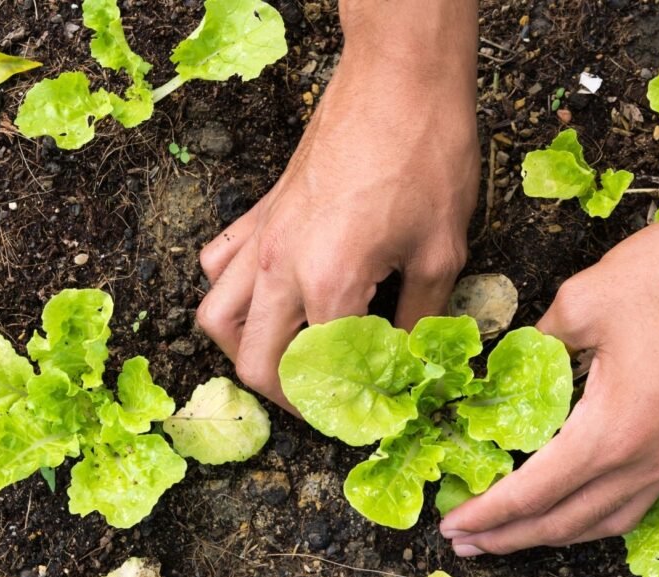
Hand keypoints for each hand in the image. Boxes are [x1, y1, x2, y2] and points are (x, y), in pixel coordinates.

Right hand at [196, 45, 478, 409]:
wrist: (399, 80)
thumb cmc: (427, 156)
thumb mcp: (442, 251)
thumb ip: (421, 319)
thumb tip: (411, 362)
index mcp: (329, 283)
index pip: (319, 374)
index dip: (344, 408)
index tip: (368, 415)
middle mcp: (281, 266)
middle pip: (254, 362)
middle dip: (287, 397)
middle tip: (326, 403)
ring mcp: (263, 237)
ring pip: (216, 317)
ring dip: (245, 350)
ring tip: (287, 359)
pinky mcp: (262, 211)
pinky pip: (221, 264)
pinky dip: (232, 293)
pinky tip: (269, 297)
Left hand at [440, 195, 658, 553]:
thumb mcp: (585, 299)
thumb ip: (540, 340)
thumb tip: (517, 359)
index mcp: (610, 433)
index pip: (533, 492)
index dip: (487, 513)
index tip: (451, 526)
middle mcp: (645, 459)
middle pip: (567, 521)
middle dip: (512, 536)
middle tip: (466, 542)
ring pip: (607, 519)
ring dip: (556, 532)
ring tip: (516, 534)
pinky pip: (636, 499)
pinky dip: (597, 514)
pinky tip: (580, 502)